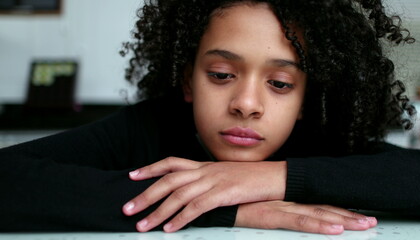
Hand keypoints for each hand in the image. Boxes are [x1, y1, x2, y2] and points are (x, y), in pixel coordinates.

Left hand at [122, 157, 286, 231]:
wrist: (275, 176)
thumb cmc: (252, 178)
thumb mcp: (226, 175)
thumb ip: (208, 180)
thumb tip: (192, 192)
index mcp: (205, 165)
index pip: (172, 162)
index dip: (150, 168)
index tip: (132, 175)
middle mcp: (205, 171)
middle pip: (168, 180)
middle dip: (145, 195)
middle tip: (127, 209)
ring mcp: (214, 181)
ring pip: (178, 196)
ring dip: (158, 212)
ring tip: (143, 225)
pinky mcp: (224, 194)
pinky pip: (197, 207)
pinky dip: (181, 219)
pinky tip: (170, 228)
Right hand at [235, 201, 376, 233]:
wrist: (210, 192)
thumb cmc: (229, 197)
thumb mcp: (252, 200)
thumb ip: (268, 203)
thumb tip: (278, 206)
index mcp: (283, 195)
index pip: (315, 200)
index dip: (337, 206)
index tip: (356, 209)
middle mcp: (285, 199)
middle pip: (322, 207)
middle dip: (348, 214)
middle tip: (371, 220)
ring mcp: (278, 206)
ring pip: (317, 214)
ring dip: (342, 219)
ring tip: (364, 225)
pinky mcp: (268, 215)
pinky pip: (297, 221)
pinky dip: (317, 225)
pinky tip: (334, 229)